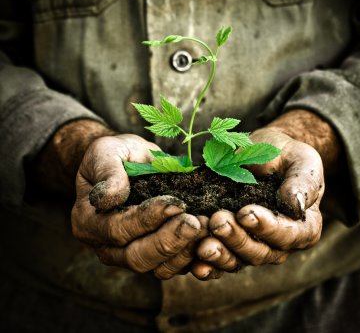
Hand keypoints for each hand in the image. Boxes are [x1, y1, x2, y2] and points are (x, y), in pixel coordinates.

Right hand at [72, 134, 204, 277]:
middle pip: (137, 257)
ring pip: (157, 269)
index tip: (173, 204)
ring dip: (184, 252)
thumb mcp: (105, 153)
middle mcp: (106, 245)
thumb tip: (109, 196)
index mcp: (89, 221)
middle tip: (195, 223)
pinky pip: (173, 266)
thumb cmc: (115, 155)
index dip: (146, 219)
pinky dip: (192, 257)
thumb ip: (107, 172)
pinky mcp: (153, 255)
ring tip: (205, 228)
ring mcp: (129, 254)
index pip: (117, 229)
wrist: (126, 162)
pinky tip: (208, 239)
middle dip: (169, 241)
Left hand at [194, 127, 323, 276]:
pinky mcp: (230, 243)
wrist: (263, 153)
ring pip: (238, 261)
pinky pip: (220, 261)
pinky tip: (195, 265)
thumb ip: (303, 182)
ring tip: (203, 244)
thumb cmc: (286, 156)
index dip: (267, 228)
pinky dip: (208, 266)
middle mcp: (279, 243)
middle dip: (237, 239)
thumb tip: (295, 205)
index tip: (245, 213)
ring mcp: (253, 245)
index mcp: (302, 227)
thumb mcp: (302, 161)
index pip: (287, 235)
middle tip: (218, 221)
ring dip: (220, 254)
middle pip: (259, 252)